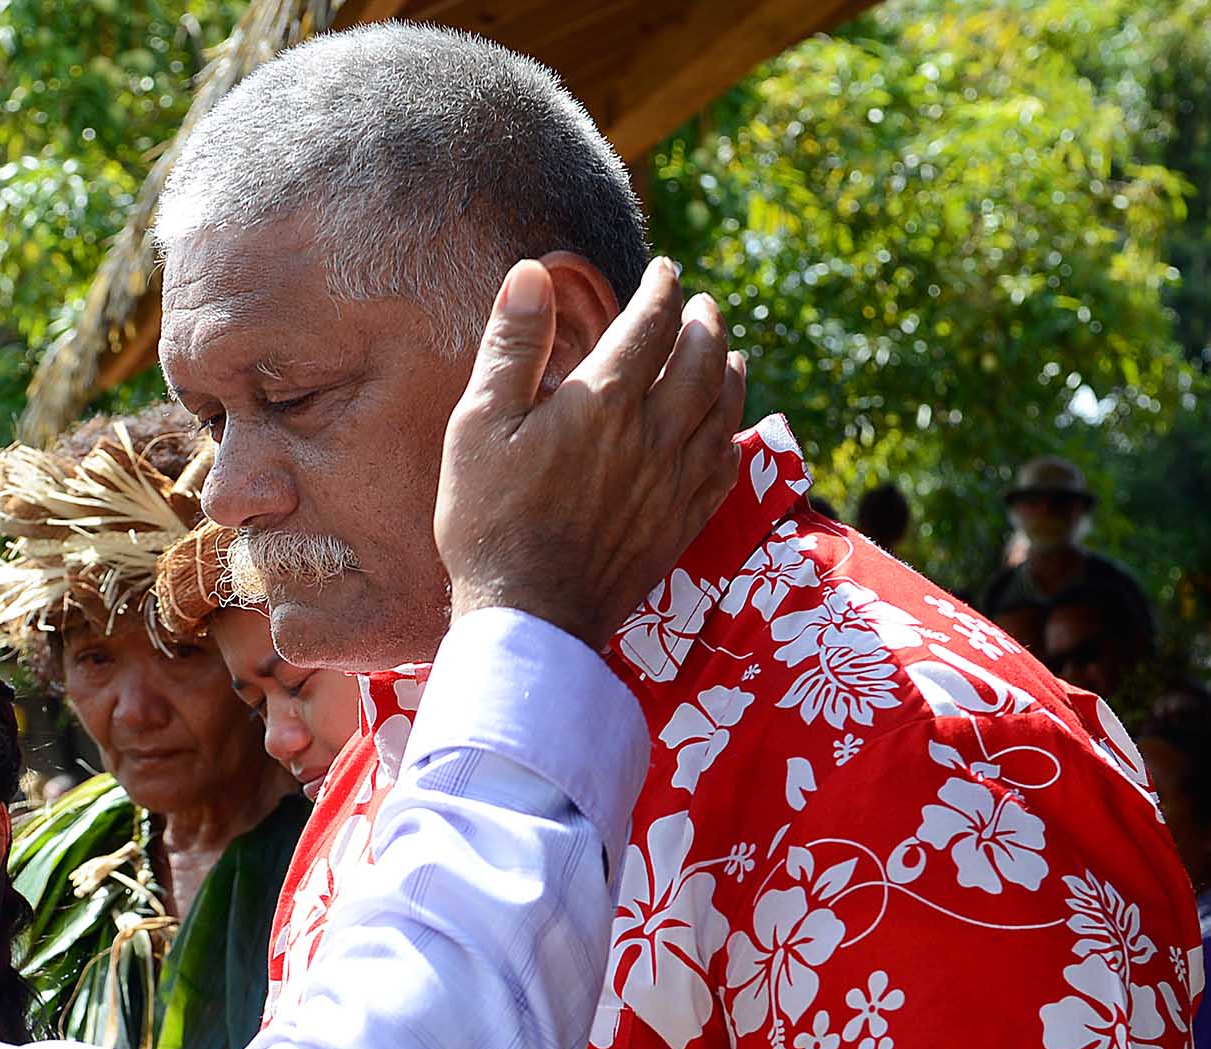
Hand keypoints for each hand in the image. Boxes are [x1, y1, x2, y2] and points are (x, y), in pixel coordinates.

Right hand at [434, 255, 747, 645]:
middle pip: (702, 360)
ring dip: (729, 372)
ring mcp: (674, 482)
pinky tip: (725, 431)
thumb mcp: (479, 425)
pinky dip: (731, 436)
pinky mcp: (681, 524)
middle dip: (705, 323)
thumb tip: (532, 275)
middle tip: (702, 305)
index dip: (660, 289)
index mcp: (604, 401)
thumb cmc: (490, 520)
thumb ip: (511, 347)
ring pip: (723, 410)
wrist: (530, 615)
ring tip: (729, 354)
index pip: (650, 324)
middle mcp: (653, 434)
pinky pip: (724, 468)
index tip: (663, 270)